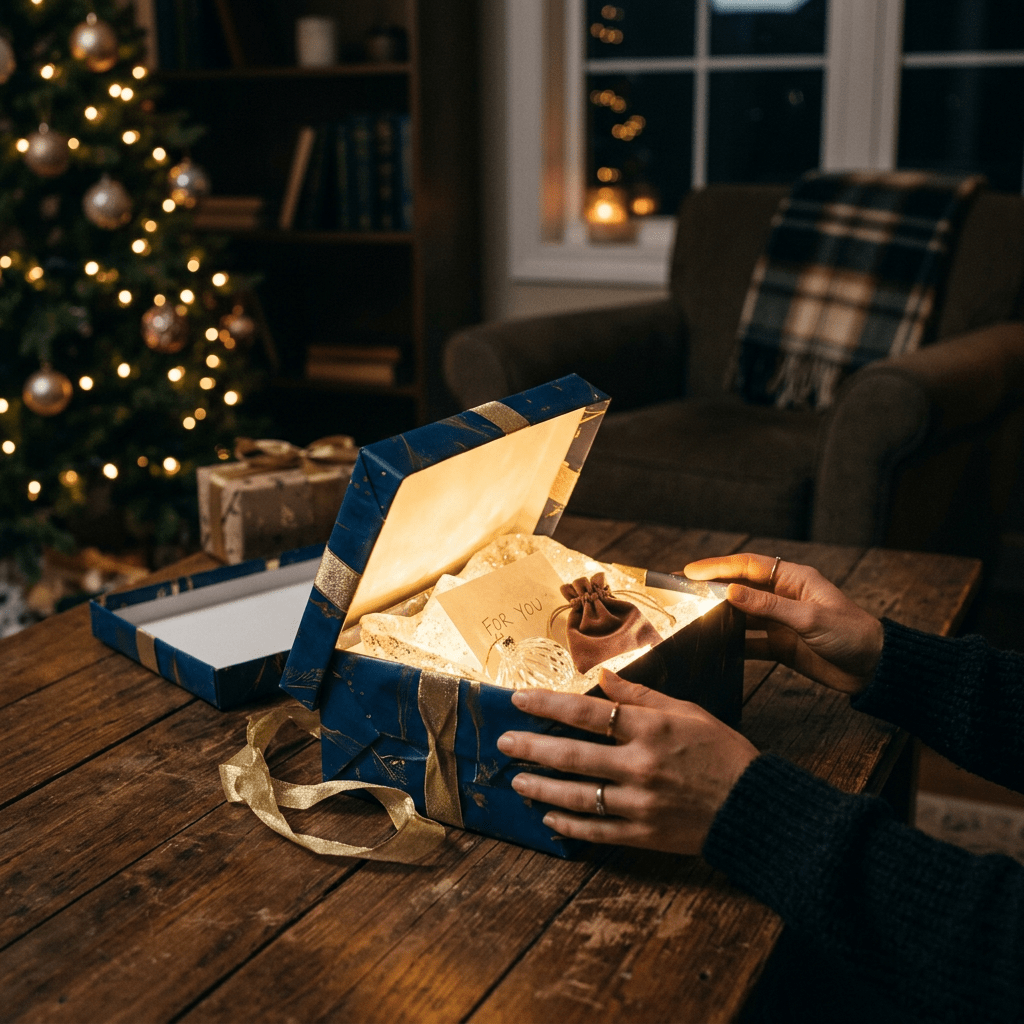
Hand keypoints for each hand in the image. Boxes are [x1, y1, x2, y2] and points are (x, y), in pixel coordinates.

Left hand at [497, 671, 757, 855]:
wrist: (753, 807)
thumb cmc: (722, 751)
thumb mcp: (687, 712)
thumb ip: (641, 696)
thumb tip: (604, 677)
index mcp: (651, 730)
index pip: (587, 713)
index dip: (547, 705)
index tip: (518, 700)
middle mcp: (641, 766)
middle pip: (572, 756)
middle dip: (531, 748)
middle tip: (504, 742)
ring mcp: (640, 804)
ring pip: (577, 796)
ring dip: (541, 787)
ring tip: (517, 780)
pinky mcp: (644, 835)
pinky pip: (597, 831)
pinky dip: (569, 824)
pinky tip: (549, 816)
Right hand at [683, 553, 883, 694]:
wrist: (875, 670)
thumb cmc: (852, 635)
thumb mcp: (809, 619)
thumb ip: (768, 607)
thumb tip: (730, 592)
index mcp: (794, 579)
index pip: (748, 566)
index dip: (718, 567)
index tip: (690, 572)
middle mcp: (784, 597)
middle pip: (740, 588)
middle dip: (712, 589)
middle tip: (681, 591)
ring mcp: (781, 622)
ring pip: (742, 615)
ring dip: (720, 617)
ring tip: (691, 618)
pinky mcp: (781, 645)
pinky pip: (750, 641)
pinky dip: (733, 644)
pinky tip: (715, 646)